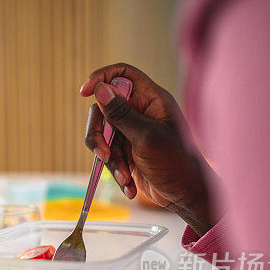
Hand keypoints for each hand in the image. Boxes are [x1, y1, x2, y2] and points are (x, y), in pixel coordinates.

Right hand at [81, 63, 215, 235]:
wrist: (184, 195)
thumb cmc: (175, 163)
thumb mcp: (146, 137)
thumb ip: (121, 114)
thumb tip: (100, 88)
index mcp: (150, 100)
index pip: (122, 74)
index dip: (102, 77)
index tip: (85, 91)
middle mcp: (139, 112)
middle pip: (103, 109)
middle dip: (100, 134)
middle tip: (104, 154)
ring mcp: (131, 132)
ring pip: (102, 135)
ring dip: (108, 159)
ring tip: (124, 177)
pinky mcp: (126, 151)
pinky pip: (107, 155)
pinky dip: (114, 170)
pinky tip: (128, 184)